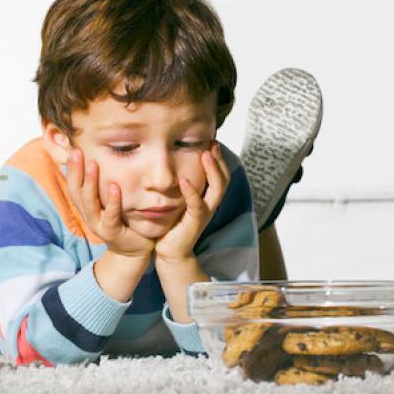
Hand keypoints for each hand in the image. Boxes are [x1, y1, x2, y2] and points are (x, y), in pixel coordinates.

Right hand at [66, 149, 154, 258]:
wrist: (133, 250)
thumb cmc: (122, 221)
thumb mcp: (108, 202)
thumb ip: (102, 187)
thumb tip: (97, 161)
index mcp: (86, 207)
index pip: (73, 185)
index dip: (71, 169)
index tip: (73, 150)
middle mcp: (88, 215)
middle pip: (77, 192)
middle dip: (76, 171)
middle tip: (77, 152)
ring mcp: (98, 225)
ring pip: (90, 203)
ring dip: (90, 183)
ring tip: (92, 164)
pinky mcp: (112, 234)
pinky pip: (110, 216)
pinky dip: (112, 202)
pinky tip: (115, 187)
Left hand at [155, 142, 229, 263]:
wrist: (169, 252)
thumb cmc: (171, 226)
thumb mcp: (177, 201)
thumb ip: (179, 186)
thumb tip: (172, 165)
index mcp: (206, 199)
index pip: (219, 175)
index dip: (218, 159)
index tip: (212, 141)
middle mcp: (209, 204)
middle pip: (224, 179)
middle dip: (219, 160)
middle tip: (213, 143)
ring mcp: (204, 213)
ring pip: (217, 189)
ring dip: (212, 170)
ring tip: (206, 155)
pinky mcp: (195, 222)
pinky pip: (197, 205)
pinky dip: (192, 192)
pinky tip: (184, 180)